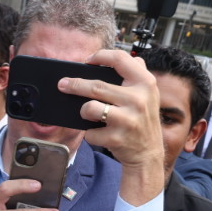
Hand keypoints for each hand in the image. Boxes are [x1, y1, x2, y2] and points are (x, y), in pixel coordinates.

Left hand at [63, 49, 162, 206]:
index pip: (120, 59)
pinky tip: (100, 134)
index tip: (87, 60)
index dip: (100, 56)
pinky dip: (90, 133)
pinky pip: (90, 132)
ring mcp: (127, 120)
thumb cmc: (142, 121)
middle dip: (75, 84)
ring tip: (88, 113)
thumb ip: (136, 74)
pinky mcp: (116, 138)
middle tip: (63, 84)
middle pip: (96, 86)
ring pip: (90, 107)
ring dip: (83, 111)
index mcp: (145, 83)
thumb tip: (114, 59)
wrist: (147, 154)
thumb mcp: (148, 95)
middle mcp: (138, 99)